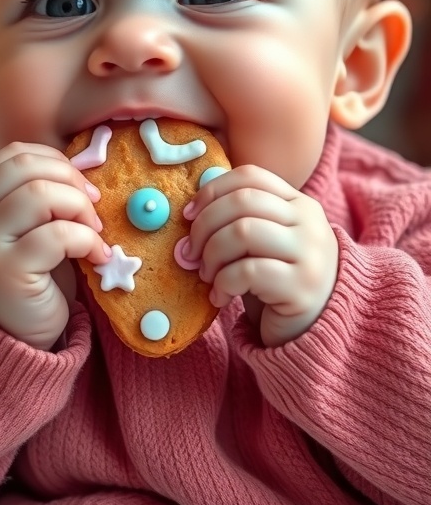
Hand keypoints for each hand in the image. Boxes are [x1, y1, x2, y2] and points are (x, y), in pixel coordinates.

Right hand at [0, 142, 109, 349]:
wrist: (13, 336)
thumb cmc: (31, 275)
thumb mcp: (28, 226)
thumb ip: (40, 194)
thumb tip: (84, 165)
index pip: (16, 153)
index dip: (57, 161)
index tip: (80, 186)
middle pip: (28, 166)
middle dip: (71, 181)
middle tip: (93, 209)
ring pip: (43, 194)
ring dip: (81, 209)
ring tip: (93, 233)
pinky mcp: (7, 270)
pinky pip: (58, 235)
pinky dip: (88, 241)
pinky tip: (97, 257)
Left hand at [184, 165, 337, 346]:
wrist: (315, 328)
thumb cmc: (277, 281)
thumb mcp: (262, 243)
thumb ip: (237, 221)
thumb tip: (189, 215)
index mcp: (299, 203)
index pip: (250, 176)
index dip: (212, 190)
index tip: (188, 214)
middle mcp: (309, 222)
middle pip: (242, 201)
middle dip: (204, 225)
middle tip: (189, 253)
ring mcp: (309, 253)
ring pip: (243, 232)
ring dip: (212, 254)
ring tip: (207, 275)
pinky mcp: (301, 287)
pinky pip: (248, 272)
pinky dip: (223, 283)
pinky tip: (220, 297)